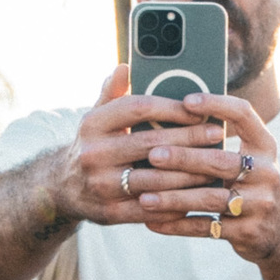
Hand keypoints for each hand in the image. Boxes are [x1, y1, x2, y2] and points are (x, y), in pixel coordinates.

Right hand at [58, 67, 229, 226]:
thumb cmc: (93, 144)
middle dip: (189, 138)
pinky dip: (177, 202)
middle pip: (151, 143)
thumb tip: (125, 66)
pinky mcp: (110, 213)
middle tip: (217, 134)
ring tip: (214, 164)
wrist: (61, 188)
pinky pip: (151, 208)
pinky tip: (198, 194)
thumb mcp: (96, 117)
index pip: (138, 108)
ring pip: (155, 178)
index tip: (199, 108)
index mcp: (92, 124)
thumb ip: (113, 93)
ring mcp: (101, 185)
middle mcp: (93, 153)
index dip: (172, 108)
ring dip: (190, 173)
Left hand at [137, 93, 279, 262]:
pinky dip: (177, 225)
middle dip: (184, 158)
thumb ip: (216, 141)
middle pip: (220, 161)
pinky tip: (152, 222)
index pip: (243, 114)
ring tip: (144, 197)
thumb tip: (169, 113)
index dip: (216, 104)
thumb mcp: (247, 158)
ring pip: (210, 198)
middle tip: (153, 155)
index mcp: (265, 145)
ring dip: (174, 198)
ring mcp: (260, 204)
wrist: (278, 232)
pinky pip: (206, 228)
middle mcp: (267, 172)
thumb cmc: (247, 184)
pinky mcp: (248, 232)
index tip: (186, 100)